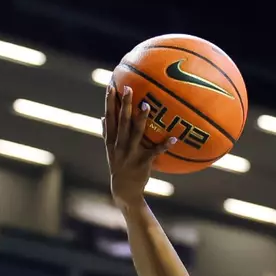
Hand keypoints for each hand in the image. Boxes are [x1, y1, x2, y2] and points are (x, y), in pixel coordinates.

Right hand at [103, 84, 173, 206]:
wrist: (124, 190)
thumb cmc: (118, 166)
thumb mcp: (110, 150)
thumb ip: (107, 134)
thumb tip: (102, 117)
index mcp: (111, 140)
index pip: (109, 117)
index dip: (109, 102)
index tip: (111, 86)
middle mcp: (119, 145)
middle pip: (121, 121)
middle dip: (123, 104)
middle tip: (127, 88)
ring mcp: (130, 154)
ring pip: (136, 133)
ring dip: (141, 119)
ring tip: (146, 105)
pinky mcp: (142, 162)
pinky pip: (154, 152)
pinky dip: (164, 146)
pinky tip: (174, 138)